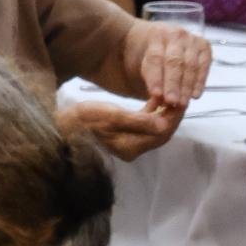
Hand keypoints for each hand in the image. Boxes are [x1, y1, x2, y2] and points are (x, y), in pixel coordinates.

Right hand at [62, 95, 184, 161]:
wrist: (63, 127)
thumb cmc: (84, 120)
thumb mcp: (111, 116)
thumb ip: (139, 120)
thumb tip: (164, 124)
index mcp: (132, 147)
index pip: (162, 132)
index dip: (174, 116)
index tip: (182, 99)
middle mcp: (133, 148)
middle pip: (161, 132)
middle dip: (172, 115)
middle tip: (180, 96)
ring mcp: (127, 143)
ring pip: (154, 128)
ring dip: (163, 114)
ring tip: (170, 96)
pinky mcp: (121, 136)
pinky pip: (143, 126)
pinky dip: (151, 114)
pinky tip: (154, 101)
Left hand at [125, 23, 211, 110]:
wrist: (161, 38)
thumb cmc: (147, 53)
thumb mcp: (140, 61)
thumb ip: (149, 77)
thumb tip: (158, 98)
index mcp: (155, 34)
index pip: (156, 57)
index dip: (156, 77)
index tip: (156, 95)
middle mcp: (175, 34)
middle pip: (174, 62)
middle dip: (173, 84)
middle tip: (172, 102)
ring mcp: (191, 39)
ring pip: (190, 65)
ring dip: (187, 87)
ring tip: (182, 104)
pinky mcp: (204, 46)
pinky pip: (204, 66)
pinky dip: (200, 82)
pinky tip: (195, 96)